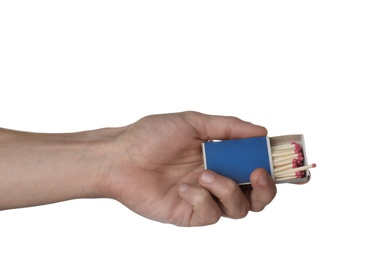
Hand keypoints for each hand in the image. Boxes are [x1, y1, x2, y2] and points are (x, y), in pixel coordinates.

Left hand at [101, 111, 276, 225]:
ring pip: (238, 209)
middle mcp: (218, 179)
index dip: (278, 169)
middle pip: (257, 196)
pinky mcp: (189, 214)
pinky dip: (201, 199)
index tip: (292, 165)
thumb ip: (229, 128)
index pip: (257, 166)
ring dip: (228, 190)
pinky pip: (210, 215)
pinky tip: (182, 186)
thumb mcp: (193, 122)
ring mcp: (205, 198)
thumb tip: (262, 132)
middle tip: (257, 173)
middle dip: (266, 188)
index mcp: (223, 157)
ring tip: (205, 174)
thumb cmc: (153, 135)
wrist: (120, 157)